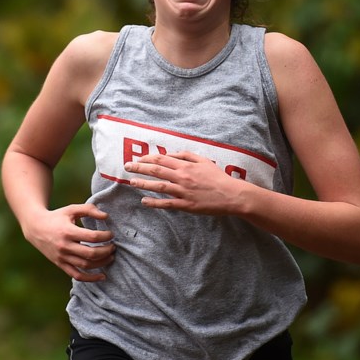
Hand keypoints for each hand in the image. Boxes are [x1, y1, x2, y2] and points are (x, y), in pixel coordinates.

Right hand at [23, 203, 114, 281]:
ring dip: (102, 263)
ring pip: (86, 265)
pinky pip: (77, 275)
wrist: (35, 228)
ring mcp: (62, 257)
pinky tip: (102, 276)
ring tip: (110, 257)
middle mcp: (64, 246)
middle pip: (91, 253)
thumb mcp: (71, 209)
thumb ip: (89, 210)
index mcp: (68, 232)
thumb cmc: (56, 217)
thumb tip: (106, 216)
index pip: (92, 237)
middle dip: (106, 251)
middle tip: (113, 247)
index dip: (105, 236)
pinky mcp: (60, 264)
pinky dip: (90, 278)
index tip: (111, 234)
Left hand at [124, 151, 242, 214]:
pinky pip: (167, 203)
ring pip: (159, 186)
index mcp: (186, 166)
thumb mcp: (203, 161)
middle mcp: (182, 177)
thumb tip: (169, 154)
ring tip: (131, 182)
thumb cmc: (218, 177)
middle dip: (139, 168)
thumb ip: (186, 155)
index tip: (137, 159)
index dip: (147, 159)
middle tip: (126, 166)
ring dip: (143, 184)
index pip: (161, 160)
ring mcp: (184, 192)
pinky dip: (154, 202)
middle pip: (156, 171)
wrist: (232, 195)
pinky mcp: (186, 205)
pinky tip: (144, 201)